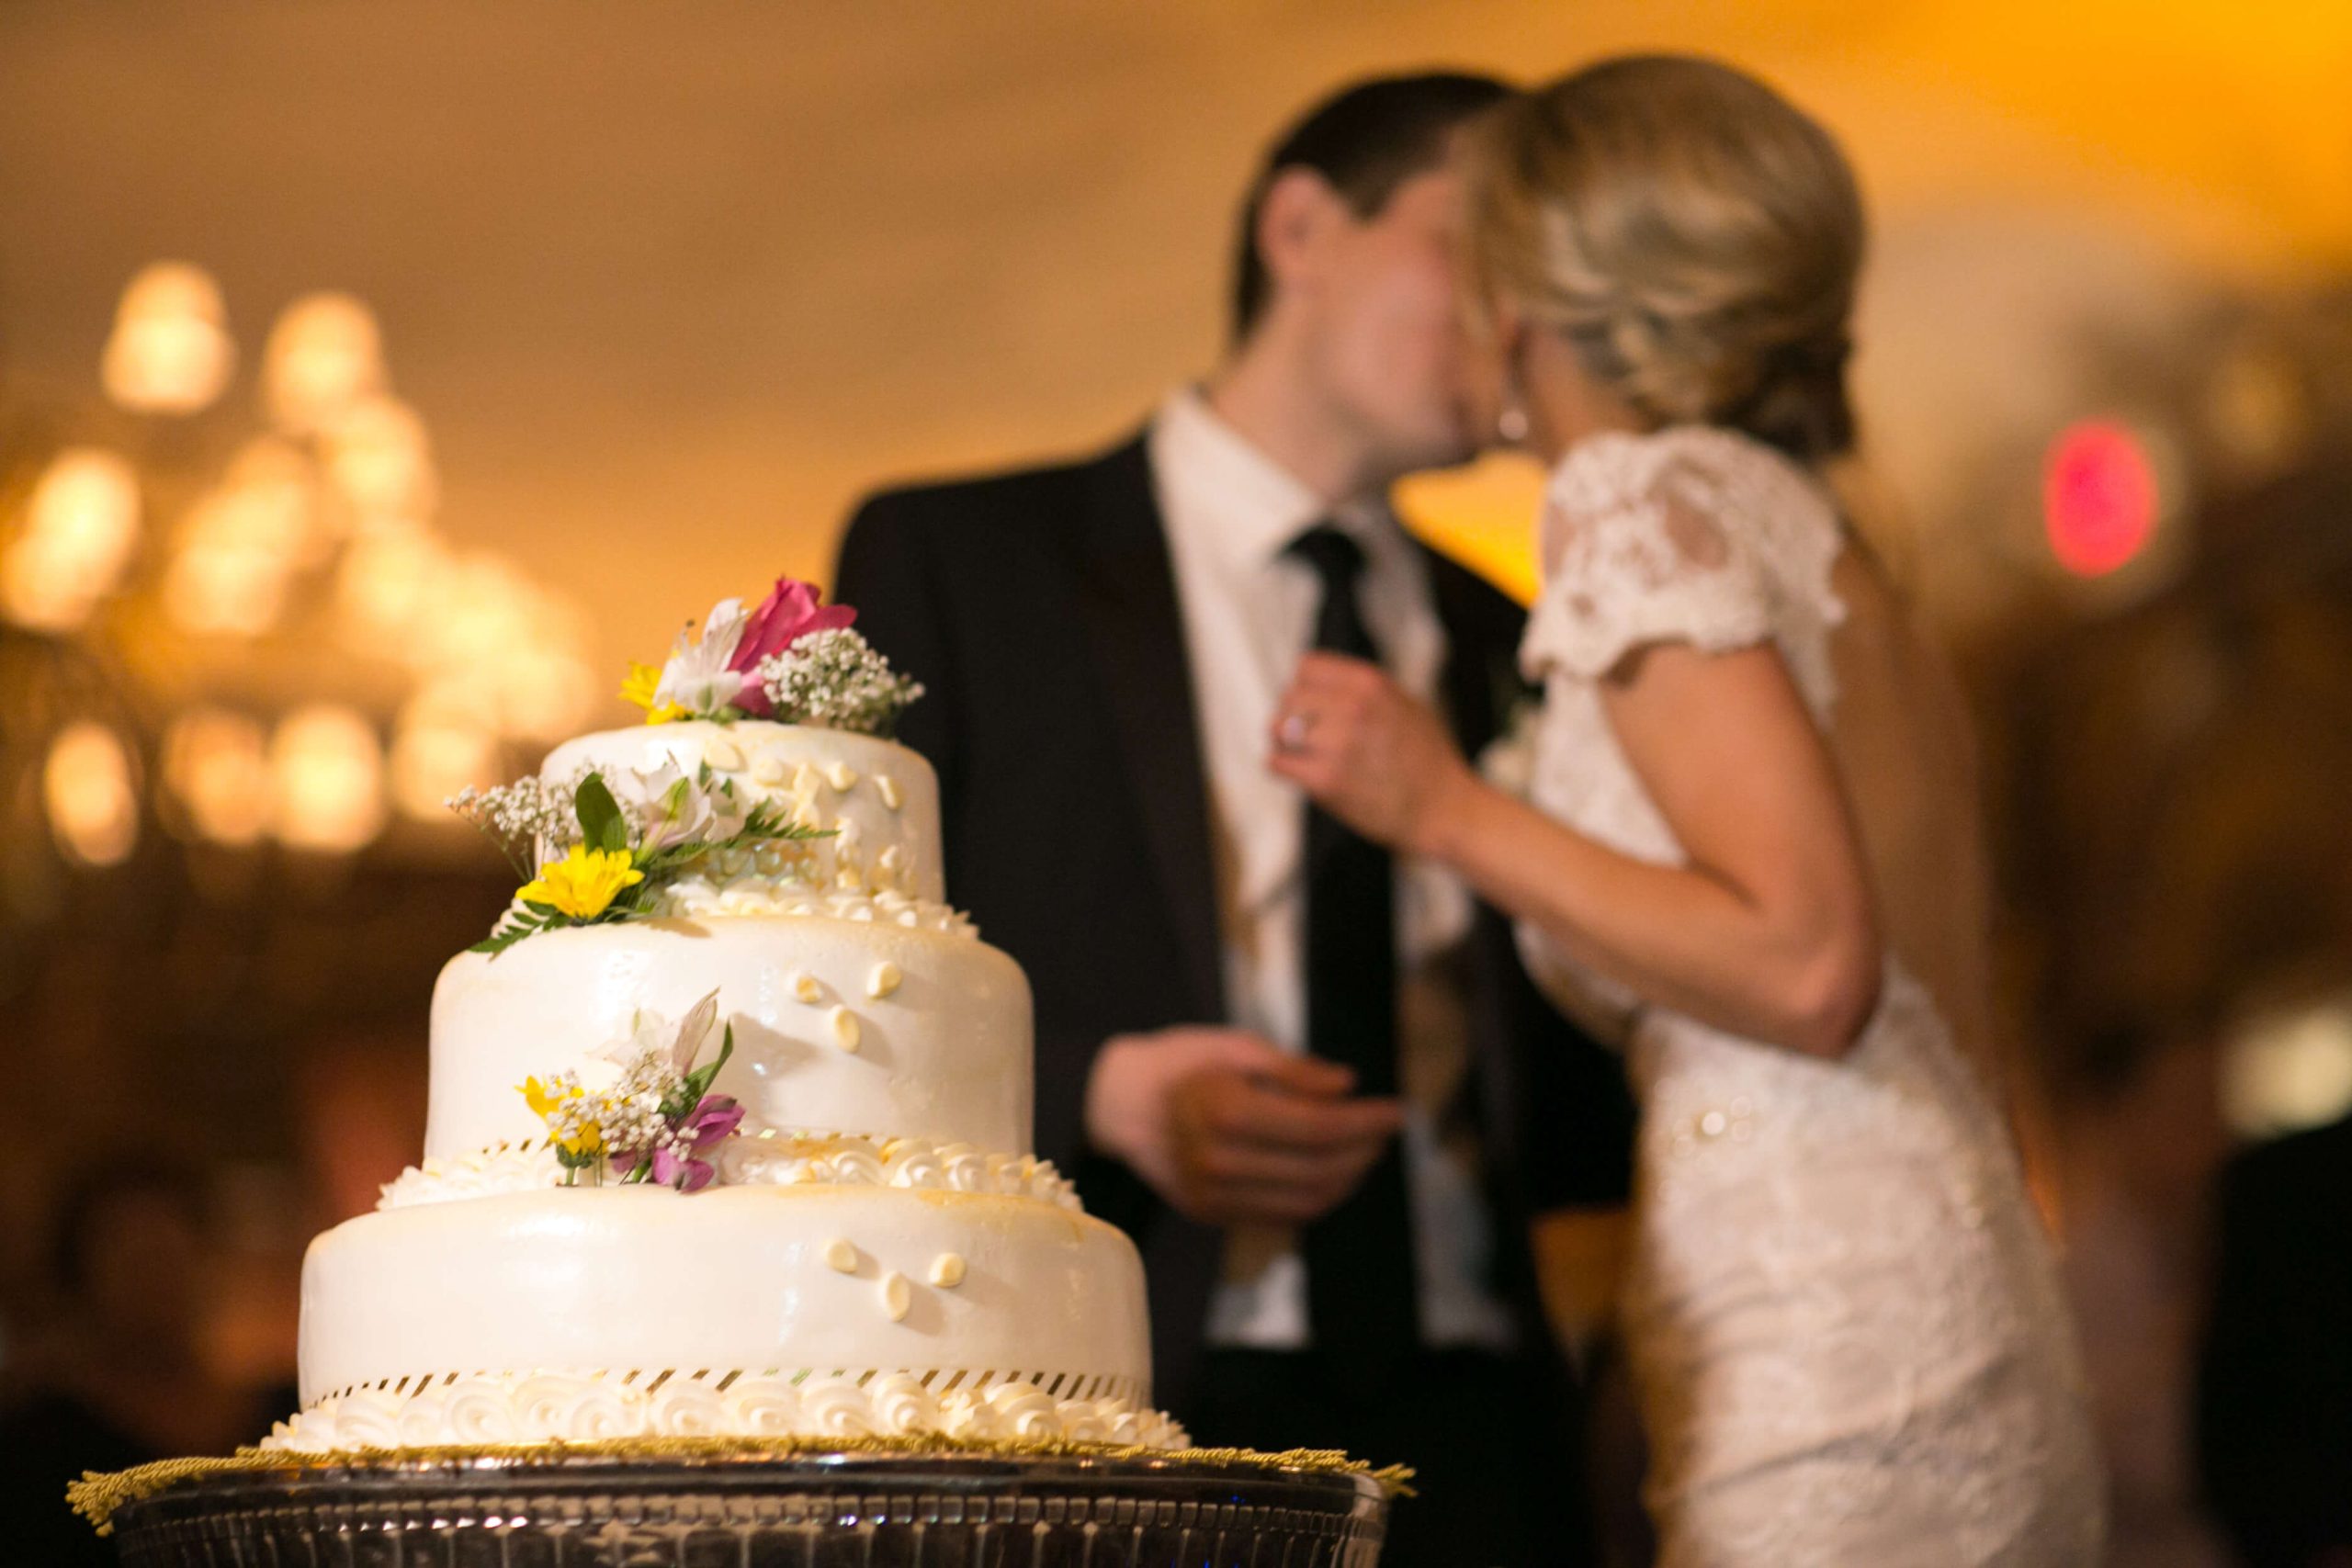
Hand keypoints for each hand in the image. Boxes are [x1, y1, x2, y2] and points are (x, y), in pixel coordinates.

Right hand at [1084, 1026, 1405, 1224]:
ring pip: (1305, 1201)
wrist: (1116, 1103)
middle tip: (1385, 1129)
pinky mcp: (1209, 1214)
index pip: (1318, 1128)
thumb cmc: (1180, 1063)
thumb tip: (1348, 1086)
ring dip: (1348, 1179)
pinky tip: (1333, 1172)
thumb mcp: (1234, 1046)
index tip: (1397, 1111)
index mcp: (1225, 1110)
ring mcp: (1212, 1195)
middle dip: (1364, 1150)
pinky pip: (1280, 1215)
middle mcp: (1218, 1160)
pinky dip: (1317, 1198)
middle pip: (1318, 1169)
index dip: (1366, 1122)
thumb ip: (1293, 1070)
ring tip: (1366, 1151)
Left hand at [1268, 652, 1475, 856]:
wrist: (1443, 810)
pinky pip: (1277, 763)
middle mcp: (1352, 708)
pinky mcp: (1326, 781)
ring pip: (1277, 728)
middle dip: (1292, 716)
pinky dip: (1284, 768)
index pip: (1306, 667)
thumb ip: (1363, 690)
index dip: (1306, 688)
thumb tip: (1319, 684)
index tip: (1315, 708)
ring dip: (1284, 742)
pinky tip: (1304, 774)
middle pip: (1288, 697)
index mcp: (1371, 683)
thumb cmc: (1427, 760)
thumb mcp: (1404, 704)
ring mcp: (1337, 744)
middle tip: (1308, 737)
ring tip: (1303, 754)